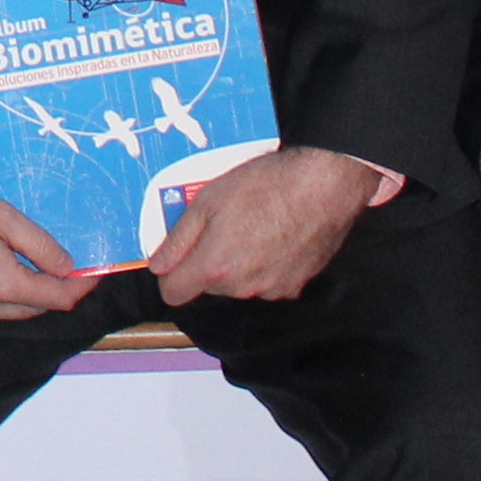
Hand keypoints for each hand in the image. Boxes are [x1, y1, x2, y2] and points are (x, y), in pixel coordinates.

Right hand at [0, 176, 94, 321]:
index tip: (95, 271)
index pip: (58, 299)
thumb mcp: (1, 215)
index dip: (82, 286)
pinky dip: (7, 295)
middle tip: (69, 265)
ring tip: (38, 265)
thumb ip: (40, 246)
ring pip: (14, 312)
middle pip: (38, 310)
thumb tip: (69, 269)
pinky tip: (4, 269)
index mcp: (2, 285)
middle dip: (58, 291)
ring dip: (32, 295)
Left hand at [145, 143, 374, 305]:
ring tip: (252, 226)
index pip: (174, 294)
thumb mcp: (206, 201)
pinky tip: (276, 236)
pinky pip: (267, 282)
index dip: (170, 274)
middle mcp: (241, 287)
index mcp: (214, 267)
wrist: (323, 186)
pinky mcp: (296, 286)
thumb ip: (177, 240)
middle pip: (209, 285)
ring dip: (238, 264)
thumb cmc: (262, 186)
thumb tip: (157, 265)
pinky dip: (265, 266)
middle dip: (208, 262)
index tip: (176, 255)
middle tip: (222, 225)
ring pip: (239, 284)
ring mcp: (271, 290)